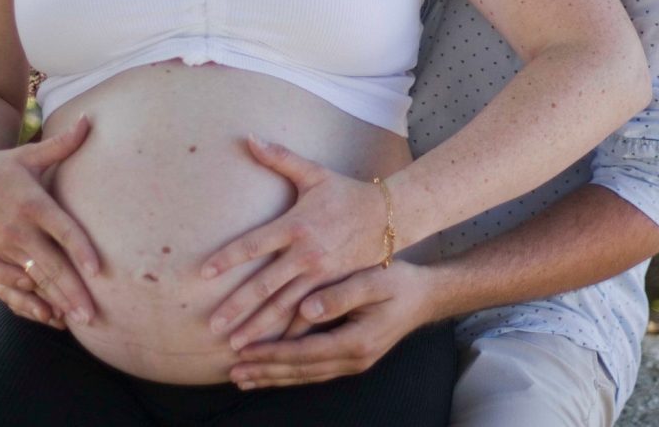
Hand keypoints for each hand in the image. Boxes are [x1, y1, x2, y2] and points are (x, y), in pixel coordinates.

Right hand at [0, 115, 98, 325]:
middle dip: (72, 290)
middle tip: (93, 315)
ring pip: (33, 281)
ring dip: (54, 301)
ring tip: (77, 319)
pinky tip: (50, 316)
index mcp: (32, 203)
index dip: (80, 249)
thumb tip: (89, 120)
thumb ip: (61, 144)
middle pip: (50, 264)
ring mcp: (2, 248)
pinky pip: (11, 287)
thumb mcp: (28, 154)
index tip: (99, 270)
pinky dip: (30, 302)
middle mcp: (18, 230)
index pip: (62, 230)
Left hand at [202, 135, 389, 347]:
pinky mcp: (334, 289)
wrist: (389, 215)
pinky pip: (309, 316)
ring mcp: (321, 276)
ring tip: (235, 347)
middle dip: (237, 307)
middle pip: (265, 285)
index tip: (203, 273)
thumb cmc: (345, 192)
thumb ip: (280, 158)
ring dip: (259, 327)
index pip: (253, 244)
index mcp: (295, 225)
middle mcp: (306, 254)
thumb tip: (250, 137)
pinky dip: (290, 334)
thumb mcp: (314, 173)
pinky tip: (274, 350)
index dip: (227, 258)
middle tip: (212, 327)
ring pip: (284, 307)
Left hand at [229, 260, 437, 387]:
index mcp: (356, 342)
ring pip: (306, 374)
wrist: (425, 296)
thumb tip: (307, 308)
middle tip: (233, 372)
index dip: (272, 354)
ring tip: (244, 377)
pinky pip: (314, 369)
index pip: (304, 353)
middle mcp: (353, 359)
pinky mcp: (351, 355)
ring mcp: (353, 361)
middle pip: (301, 370)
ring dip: (274, 376)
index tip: (243, 351)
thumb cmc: (399, 282)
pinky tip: (273, 370)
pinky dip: (290, 371)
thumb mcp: (373, 281)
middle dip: (265, 371)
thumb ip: (341, 295)